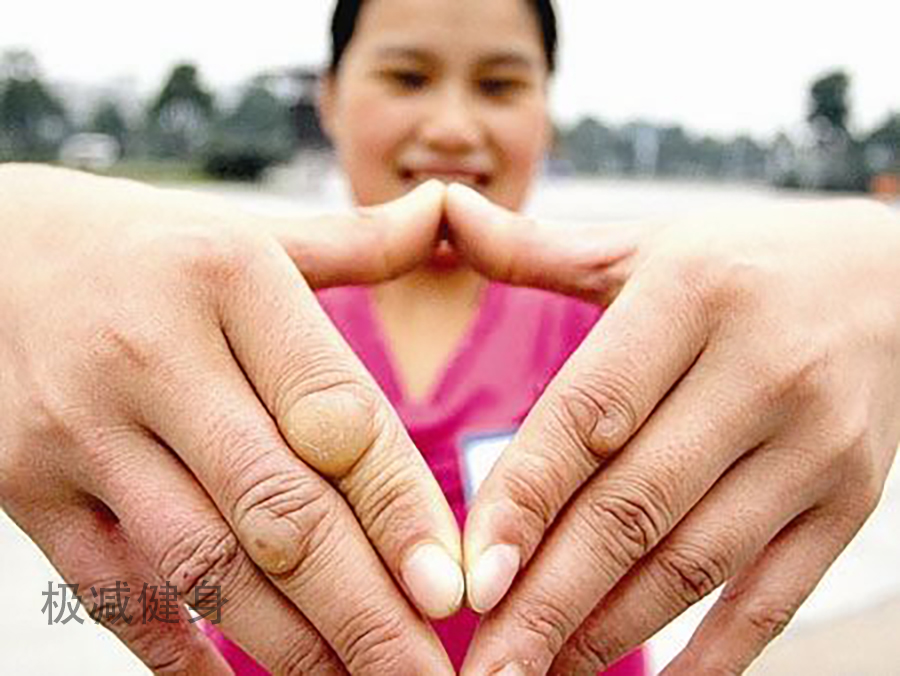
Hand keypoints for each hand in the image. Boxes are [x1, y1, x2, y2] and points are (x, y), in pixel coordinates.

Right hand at [0, 165, 460, 674]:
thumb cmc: (149, 249)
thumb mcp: (249, 233)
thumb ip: (356, 241)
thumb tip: (447, 209)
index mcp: (228, 280)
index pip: (335, 415)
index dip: (400, 510)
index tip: (454, 588)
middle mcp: (153, 356)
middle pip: (277, 511)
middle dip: (363, 610)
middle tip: (426, 674)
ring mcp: (80, 431)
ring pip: (203, 565)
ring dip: (290, 646)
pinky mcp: (27, 489)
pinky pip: (111, 591)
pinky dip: (177, 655)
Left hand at [445, 185, 899, 674]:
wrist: (894, 279)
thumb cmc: (741, 264)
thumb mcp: (644, 245)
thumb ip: (535, 248)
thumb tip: (438, 210)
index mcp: (691, 296)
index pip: (589, 414)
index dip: (526, 499)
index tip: (470, 578)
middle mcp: (760, 371)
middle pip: (635, 507)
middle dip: (551, 600)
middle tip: (484, 669)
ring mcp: (815, 444)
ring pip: (696, 562)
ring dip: (611, 634)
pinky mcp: (852, 498)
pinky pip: (776, 593)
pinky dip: (714, 654)